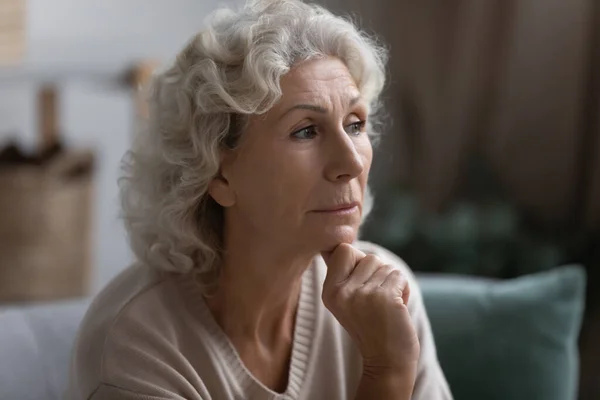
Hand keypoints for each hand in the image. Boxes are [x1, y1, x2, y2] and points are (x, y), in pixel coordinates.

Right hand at [321, 243, 419, 374]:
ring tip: (386, 306)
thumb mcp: (345, 300)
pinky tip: (397, 309)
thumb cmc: (370, 327)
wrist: (387, 363)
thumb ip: (341, 272)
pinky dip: (404, 290)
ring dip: (392, 284)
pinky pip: (399, 276)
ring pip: (386, 267)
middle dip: (379, 275)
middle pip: (369, 257)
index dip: (359, 261)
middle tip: (377, 302)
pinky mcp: (384, 298)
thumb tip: (333, 244)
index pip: (343, 250)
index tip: (362, 285)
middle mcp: (341, 292)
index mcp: (329, 291)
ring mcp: (362, 295)